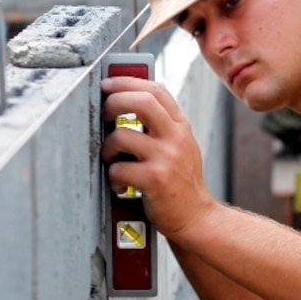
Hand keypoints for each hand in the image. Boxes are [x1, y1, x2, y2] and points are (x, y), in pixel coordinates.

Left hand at [100, 76, 216, 243]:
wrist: (197, 217)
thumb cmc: (181, 184)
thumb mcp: (181, 148)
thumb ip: (163, 126)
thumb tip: (129, 101)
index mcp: (181, 127)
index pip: (155, 90)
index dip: (127, 82)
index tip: (109, 84)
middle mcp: (176, 138)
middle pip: (141, 102)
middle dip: (114, 101)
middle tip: (103, 113)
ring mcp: (166, 158)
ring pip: (122, 135)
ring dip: (107, 147)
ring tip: (110, 159)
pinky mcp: (155, 180)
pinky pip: (119, 168)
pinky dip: (113, 177)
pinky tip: (119, 185)